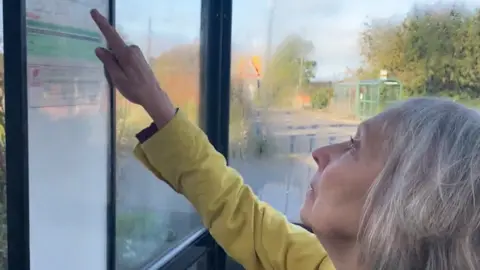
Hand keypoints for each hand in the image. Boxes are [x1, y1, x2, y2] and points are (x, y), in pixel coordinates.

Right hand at [90, 9, 175, 126]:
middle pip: (113, 48)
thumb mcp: (117, 78)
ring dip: (116, 65)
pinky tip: (127, 78)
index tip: (94, 12)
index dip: (101, 23)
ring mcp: (137, 53)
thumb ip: (108, 62)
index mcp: (126, 54)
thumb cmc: (134, 89)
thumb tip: (99, 49)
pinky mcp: (139, 58)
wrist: (153, 96)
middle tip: (114, 78)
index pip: (110, 35)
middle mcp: (132, 50)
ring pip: (118, 55)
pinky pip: (124, 58)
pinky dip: (121, 66)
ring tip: (122, 81)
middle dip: (109, 61)